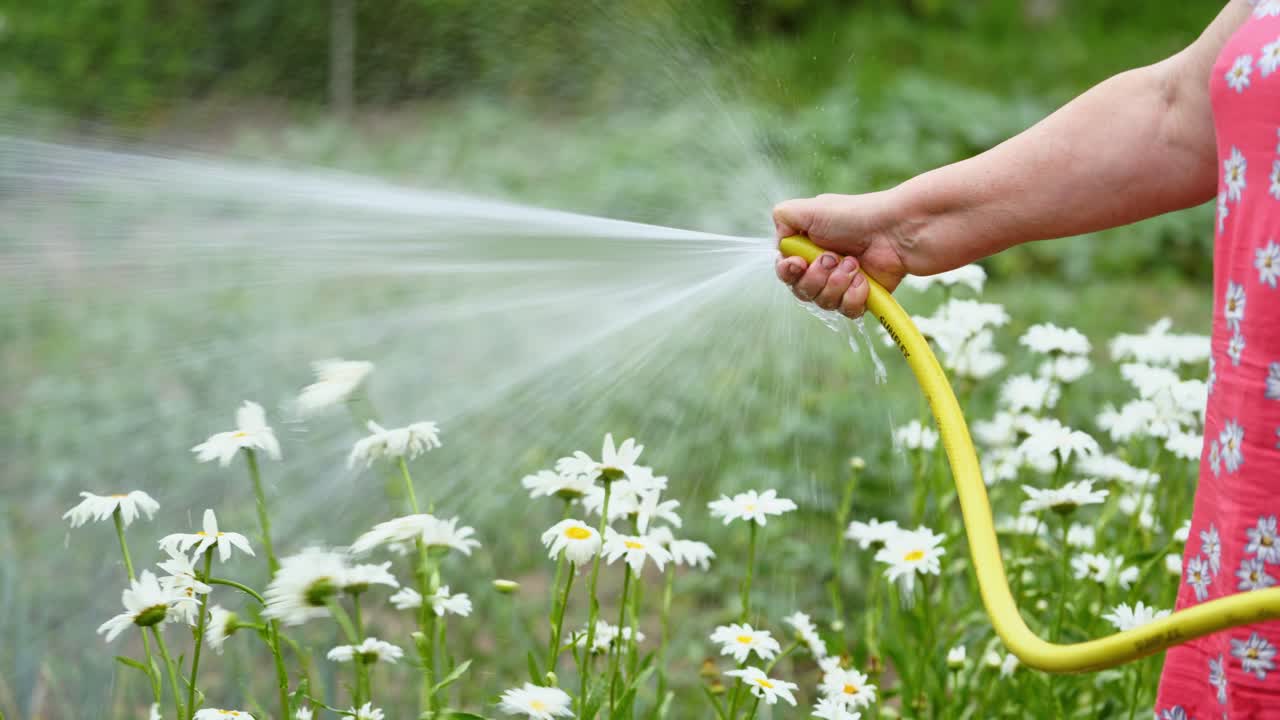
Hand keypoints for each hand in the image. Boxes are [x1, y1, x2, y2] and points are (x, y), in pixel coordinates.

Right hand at [773, 191, 909, 317]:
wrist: (898, 229)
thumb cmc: (856, 215)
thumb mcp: (811, 208)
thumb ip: (783, 218)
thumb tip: (779, 243)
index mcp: (808, 246)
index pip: (786, 271)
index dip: (789, 272)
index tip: (798, 264)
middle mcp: (823, 266)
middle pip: (801, 291)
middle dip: (816, 278)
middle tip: (835, 259)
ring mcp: (843, 282)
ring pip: (823, 303)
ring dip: (837, 285)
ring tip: (855, 265)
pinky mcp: (863, 296)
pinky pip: (847, 311)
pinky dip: (854, 297)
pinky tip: (865, 280)